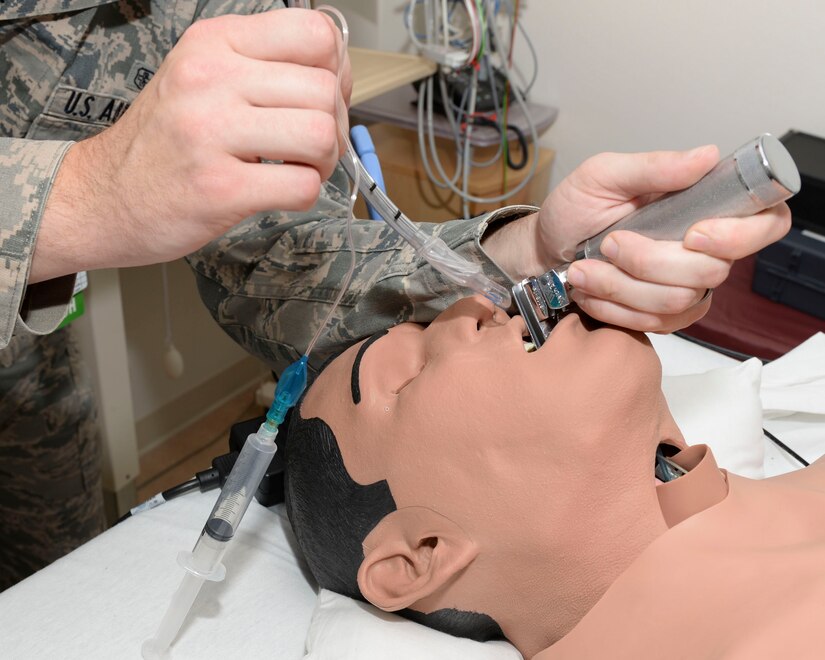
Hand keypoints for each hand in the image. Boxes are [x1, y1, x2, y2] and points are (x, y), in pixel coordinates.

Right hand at [33, 8, 350, 281]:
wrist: (105, 195)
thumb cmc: (163, 141)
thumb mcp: (202, 77)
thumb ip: (264, 66)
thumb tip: (338, 73)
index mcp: (214, 43)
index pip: (314, 33)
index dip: (335, 69)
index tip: (321, 95)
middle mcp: (211, 79)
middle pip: (324, 90)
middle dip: (333, 125)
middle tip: (310, 146)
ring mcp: (212, 133)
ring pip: (320, 135)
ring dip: (323, 161)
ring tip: (297, 168)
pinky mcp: (219, 188)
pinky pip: (302, 186)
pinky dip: (305, 194)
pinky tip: (280, 191)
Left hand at [485, 146, 790, 332]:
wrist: (544, 252)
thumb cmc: (575, 210)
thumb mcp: (603, 175)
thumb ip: (653, 167)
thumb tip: (706, 155)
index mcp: (703, 206)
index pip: (765, 223)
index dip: (741, 235)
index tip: (693, 234)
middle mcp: (703, 249)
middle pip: (710, 271)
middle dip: (648, 261)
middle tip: (608, 242)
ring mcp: (685, 286)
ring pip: (676, 301)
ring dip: (621, 285)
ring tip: (586, 267)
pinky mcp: (662, 316)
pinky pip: (652, 324)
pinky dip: (613, 307)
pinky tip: (591, 289)